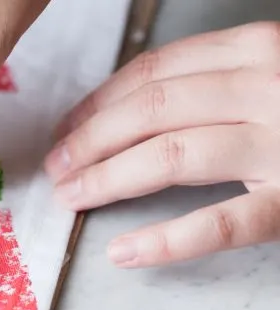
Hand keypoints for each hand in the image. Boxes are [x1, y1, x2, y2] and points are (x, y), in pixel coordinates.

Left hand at [45, 22, 279, 267]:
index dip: (96, 104)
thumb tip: (126, 104)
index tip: (66, 128)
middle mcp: (265, 89)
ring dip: (109, 179)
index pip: (150, 75)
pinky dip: (168, 241)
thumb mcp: (266, 70)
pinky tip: (126, 252)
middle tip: (57, 168)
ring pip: (171, 157)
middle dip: (89, 142)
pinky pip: (223, 224)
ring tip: (73, 197)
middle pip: (149, 113)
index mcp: (254, 51)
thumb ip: (210, 77)